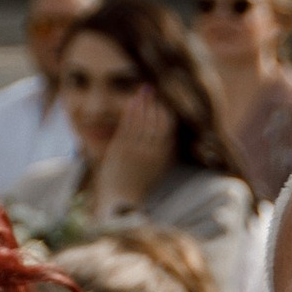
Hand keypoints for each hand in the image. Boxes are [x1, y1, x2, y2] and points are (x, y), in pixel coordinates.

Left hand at [94, 86, 175, 212]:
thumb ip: (163, 153)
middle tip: (152, 89)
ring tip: (143, 90)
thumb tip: (171, 138)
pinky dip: (132, 112)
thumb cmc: (138, 187)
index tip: (163, 101)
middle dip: (155, 102)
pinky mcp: (121, 150)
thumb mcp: (157, 170)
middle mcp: (152, 152)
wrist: (121, 203)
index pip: (169, 128)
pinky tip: (133, 101)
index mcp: (164, 157)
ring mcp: (136, 150)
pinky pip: (128, 126)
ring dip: (143, 103)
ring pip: (143, 120)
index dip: (166, 112)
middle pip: (156, 121)